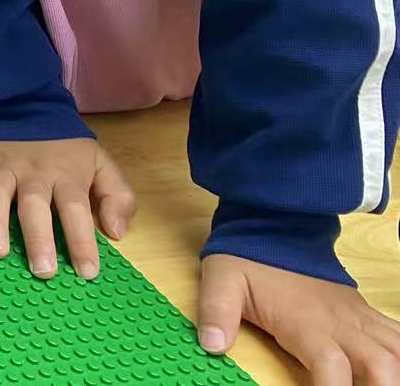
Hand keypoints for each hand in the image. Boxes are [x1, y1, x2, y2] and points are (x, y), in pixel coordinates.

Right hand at [0, 138, 135, 279]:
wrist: (29, 103)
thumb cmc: (66, 147)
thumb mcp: (101, 165)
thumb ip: (117, 197)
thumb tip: (117, 232)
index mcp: (66, 176)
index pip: (75, 210)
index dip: (82, 240)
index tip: (86, 272)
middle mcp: (33, 173)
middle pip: (35, 205)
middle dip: (39, 238)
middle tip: (42, 270)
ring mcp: (2, 165)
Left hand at [200, 254, 399, 383]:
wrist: (274, 223)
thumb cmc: (248, 256)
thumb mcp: (221, 280)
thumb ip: (216, 312)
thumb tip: (212, 346)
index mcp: (306, 322)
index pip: (332, 368)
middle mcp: (341, 323)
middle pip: (382, 365)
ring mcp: (357, 317)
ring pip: (397, 350)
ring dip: (395, 375)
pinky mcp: (364, 313)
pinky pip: (397, 335)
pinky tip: (394, 370)